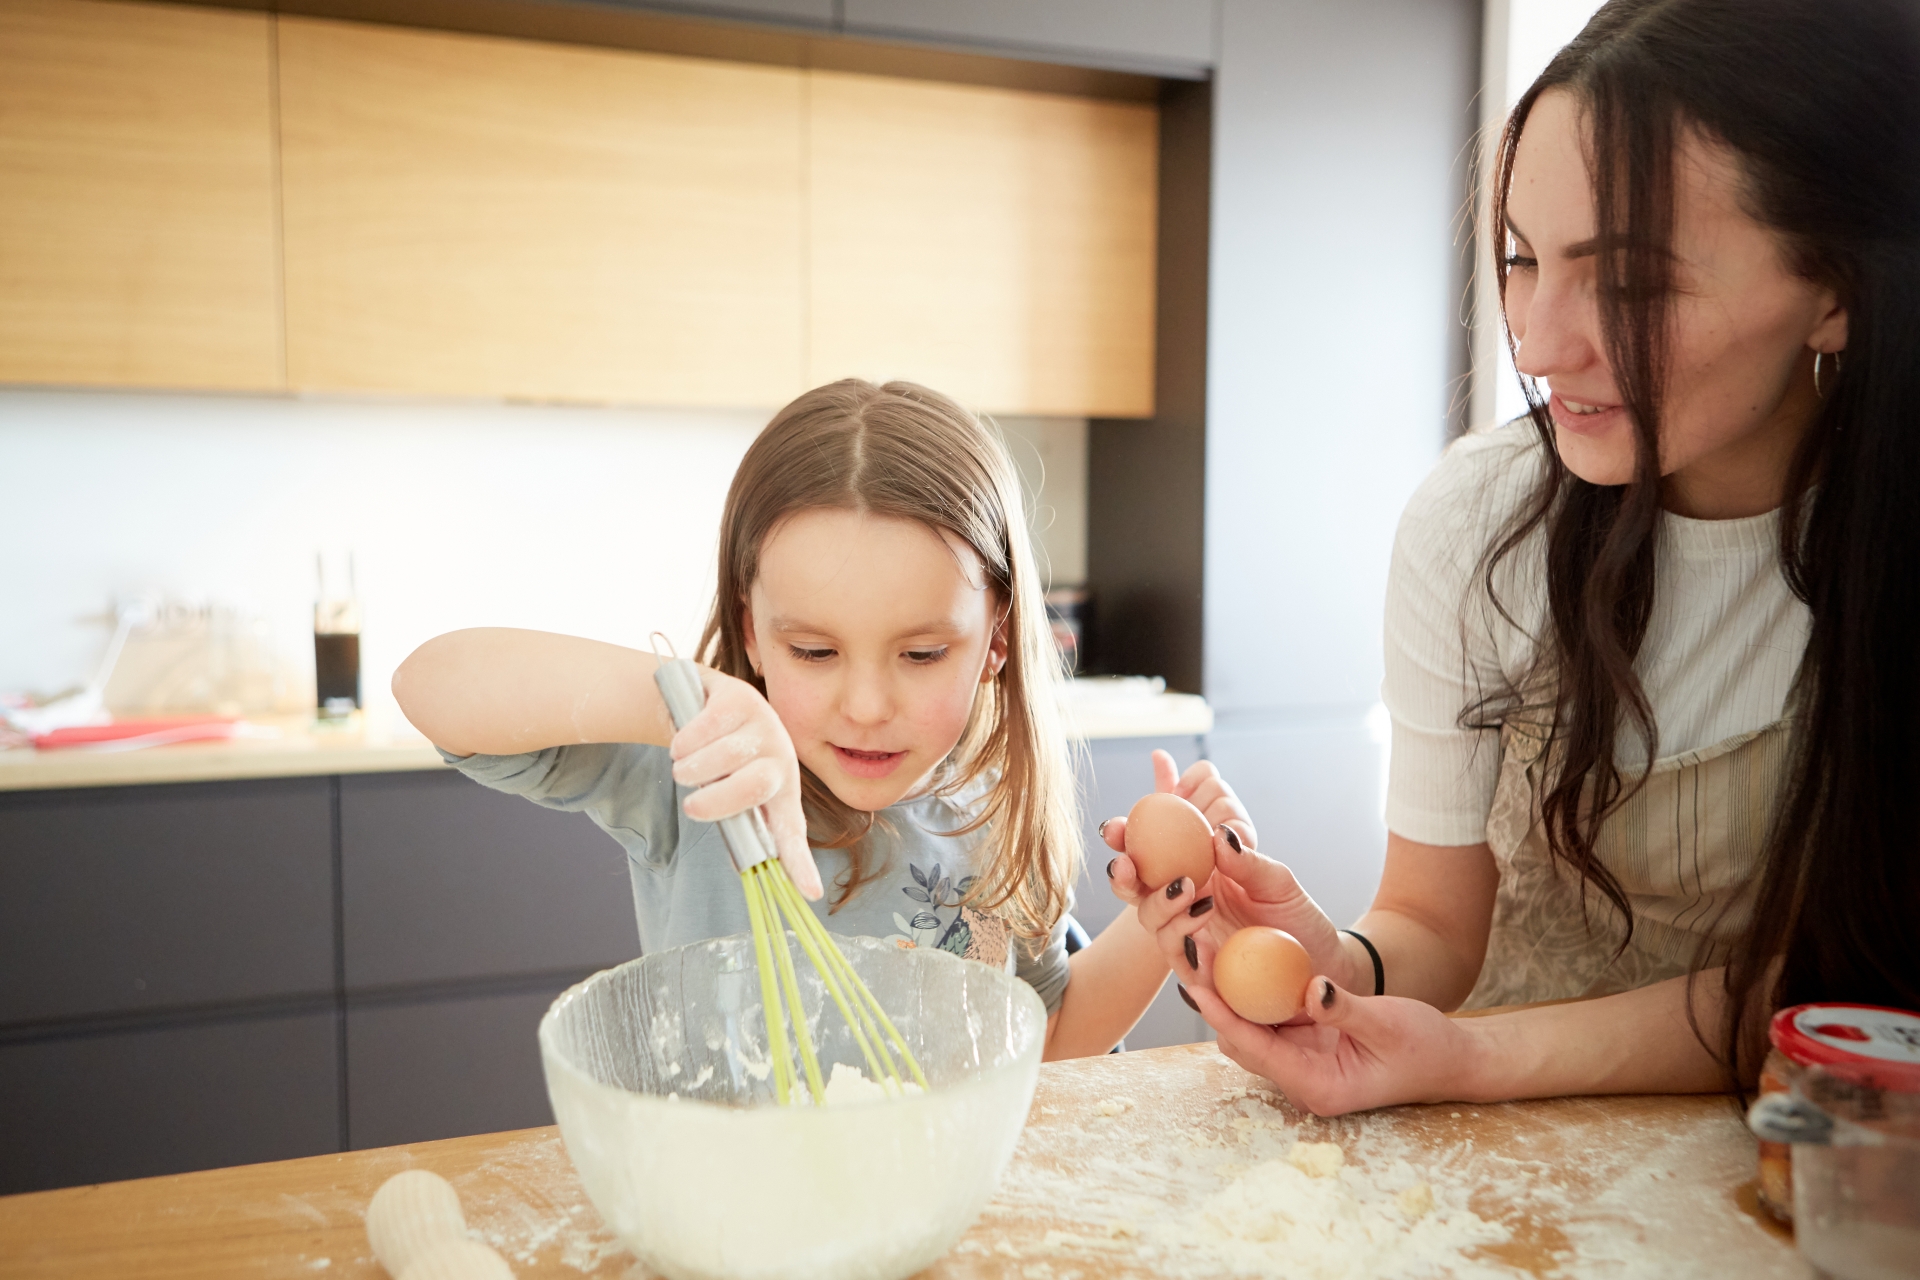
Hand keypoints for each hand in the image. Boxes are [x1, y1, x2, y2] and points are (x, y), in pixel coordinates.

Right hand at [665, 668, 821, 898]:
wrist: (700, 704)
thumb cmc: (717, 758)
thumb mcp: (727, 790)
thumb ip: (737, 822)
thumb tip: (746, 867)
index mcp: (780, 791)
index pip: (792, 831)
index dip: (800, 863)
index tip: (811, 894)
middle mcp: (781, 758)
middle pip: (756, 786)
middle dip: (716, 800)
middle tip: (692, 806)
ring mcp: (765, 725)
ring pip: (723, 756)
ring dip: (689, 769)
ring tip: (684, 767)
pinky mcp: (742, 698)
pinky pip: (705, 729)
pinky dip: (683, 742)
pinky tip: (682, 743)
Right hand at [1101, 751, 1358, 993]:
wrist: (1321, 961)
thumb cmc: (1295, 916)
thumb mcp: (1276, 881)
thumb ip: (1246, 860)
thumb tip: (1218, 834)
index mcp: (1195, 875)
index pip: (1150, 856)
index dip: (1124, 842)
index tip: (1114, 828)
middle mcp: (1184, 908)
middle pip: (1136, 891)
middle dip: (1121, 877)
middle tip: (1125, 863)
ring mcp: (1190, 940)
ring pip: (1152, 925)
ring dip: (1159, 906)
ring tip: (1187, 888)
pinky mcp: (1203, 974)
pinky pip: (1180, 961)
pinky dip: (1181, 942)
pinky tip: (1199, 928)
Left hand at [1187, 977, 1481, 1115]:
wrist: (1451, 1060)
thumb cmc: (1426, 1048)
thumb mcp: (1388, 1024)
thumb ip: (1346, 1010)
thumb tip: (1311, 988)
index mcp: (1320, 1086)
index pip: (1259, 1051)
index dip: (1226, 1018)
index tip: (1199, 987)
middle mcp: (1304, 1081)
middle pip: (1244, 1043)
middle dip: (1217, 1004)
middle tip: (1194, 958)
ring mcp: (1304, 1065)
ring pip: (1252, 1031)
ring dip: (1231, 997)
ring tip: (1206, 953)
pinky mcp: (1307, 1047)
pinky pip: (1270, 1021)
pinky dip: (1254, 995)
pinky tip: (1238, 960)